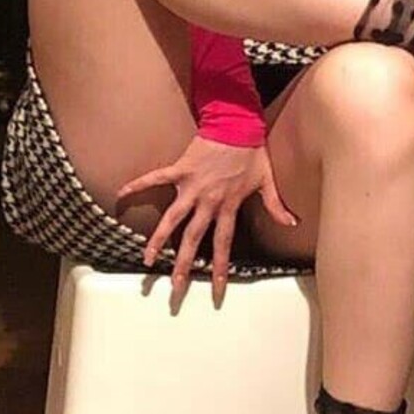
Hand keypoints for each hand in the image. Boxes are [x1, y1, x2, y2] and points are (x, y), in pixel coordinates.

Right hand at [116, 136, 297, 306]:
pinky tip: (120, 194)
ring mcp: (191, 186)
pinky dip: (138, 185)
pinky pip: (155, 178)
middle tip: (174, 288)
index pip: (223, 244)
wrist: (237, 124)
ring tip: (147, 259)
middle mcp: (207, 201)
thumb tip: (292, 223)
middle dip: (183, 265)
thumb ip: (276, 205)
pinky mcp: (180, 169)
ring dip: (159, 240)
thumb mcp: (267, 180)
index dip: (219, 268)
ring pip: (172, 219)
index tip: (215, 290)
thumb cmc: (252, 151)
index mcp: (228, 206)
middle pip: (193, 239)